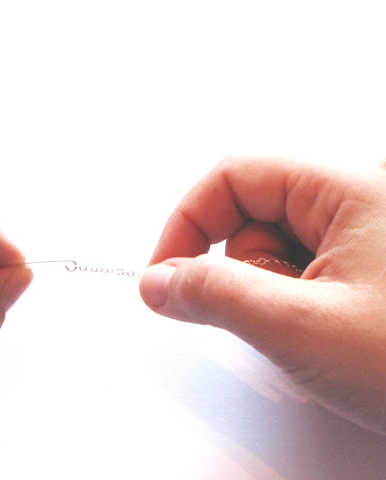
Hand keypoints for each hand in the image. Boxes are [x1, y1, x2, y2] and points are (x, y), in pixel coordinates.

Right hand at [140, 156, 385, 433]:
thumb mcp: (304, 328)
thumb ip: (216, 296)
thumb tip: (161, 282)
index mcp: (352, 187)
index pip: (233, 176)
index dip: (187, 223)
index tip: (165, 275)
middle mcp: (362, 199)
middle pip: (255, 216)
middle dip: (245, 275)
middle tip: (274, 320)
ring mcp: (370, 235)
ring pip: (279, 253)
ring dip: (276, 299)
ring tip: (320, 336)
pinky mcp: (372, 268)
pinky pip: (307, 276)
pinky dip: (299, 309)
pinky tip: (335, 338)